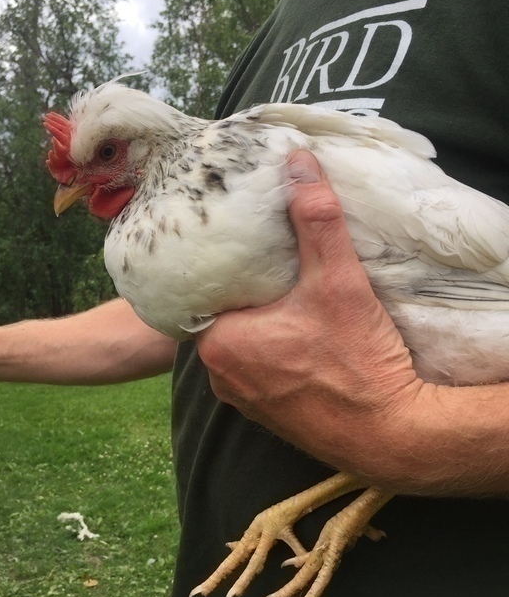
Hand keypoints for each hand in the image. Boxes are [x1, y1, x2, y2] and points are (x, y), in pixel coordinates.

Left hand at [196, 150, 422, 483]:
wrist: (391, 434)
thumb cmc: (357, 360)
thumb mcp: (337, 280)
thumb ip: (315, 220)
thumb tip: (298, 162)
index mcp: (219, 343)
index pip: (205, 291)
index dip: (225, 268)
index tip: (243, 250)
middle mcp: (220, 377)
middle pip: (223, 318)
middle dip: (245, 296)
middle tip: (271, 269)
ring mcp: (243, 401)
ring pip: (241, 348)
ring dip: (260, 327)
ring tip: (287, 300)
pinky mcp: (268, 417)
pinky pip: (258, 373)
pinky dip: (272, 356)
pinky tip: (301, 341)